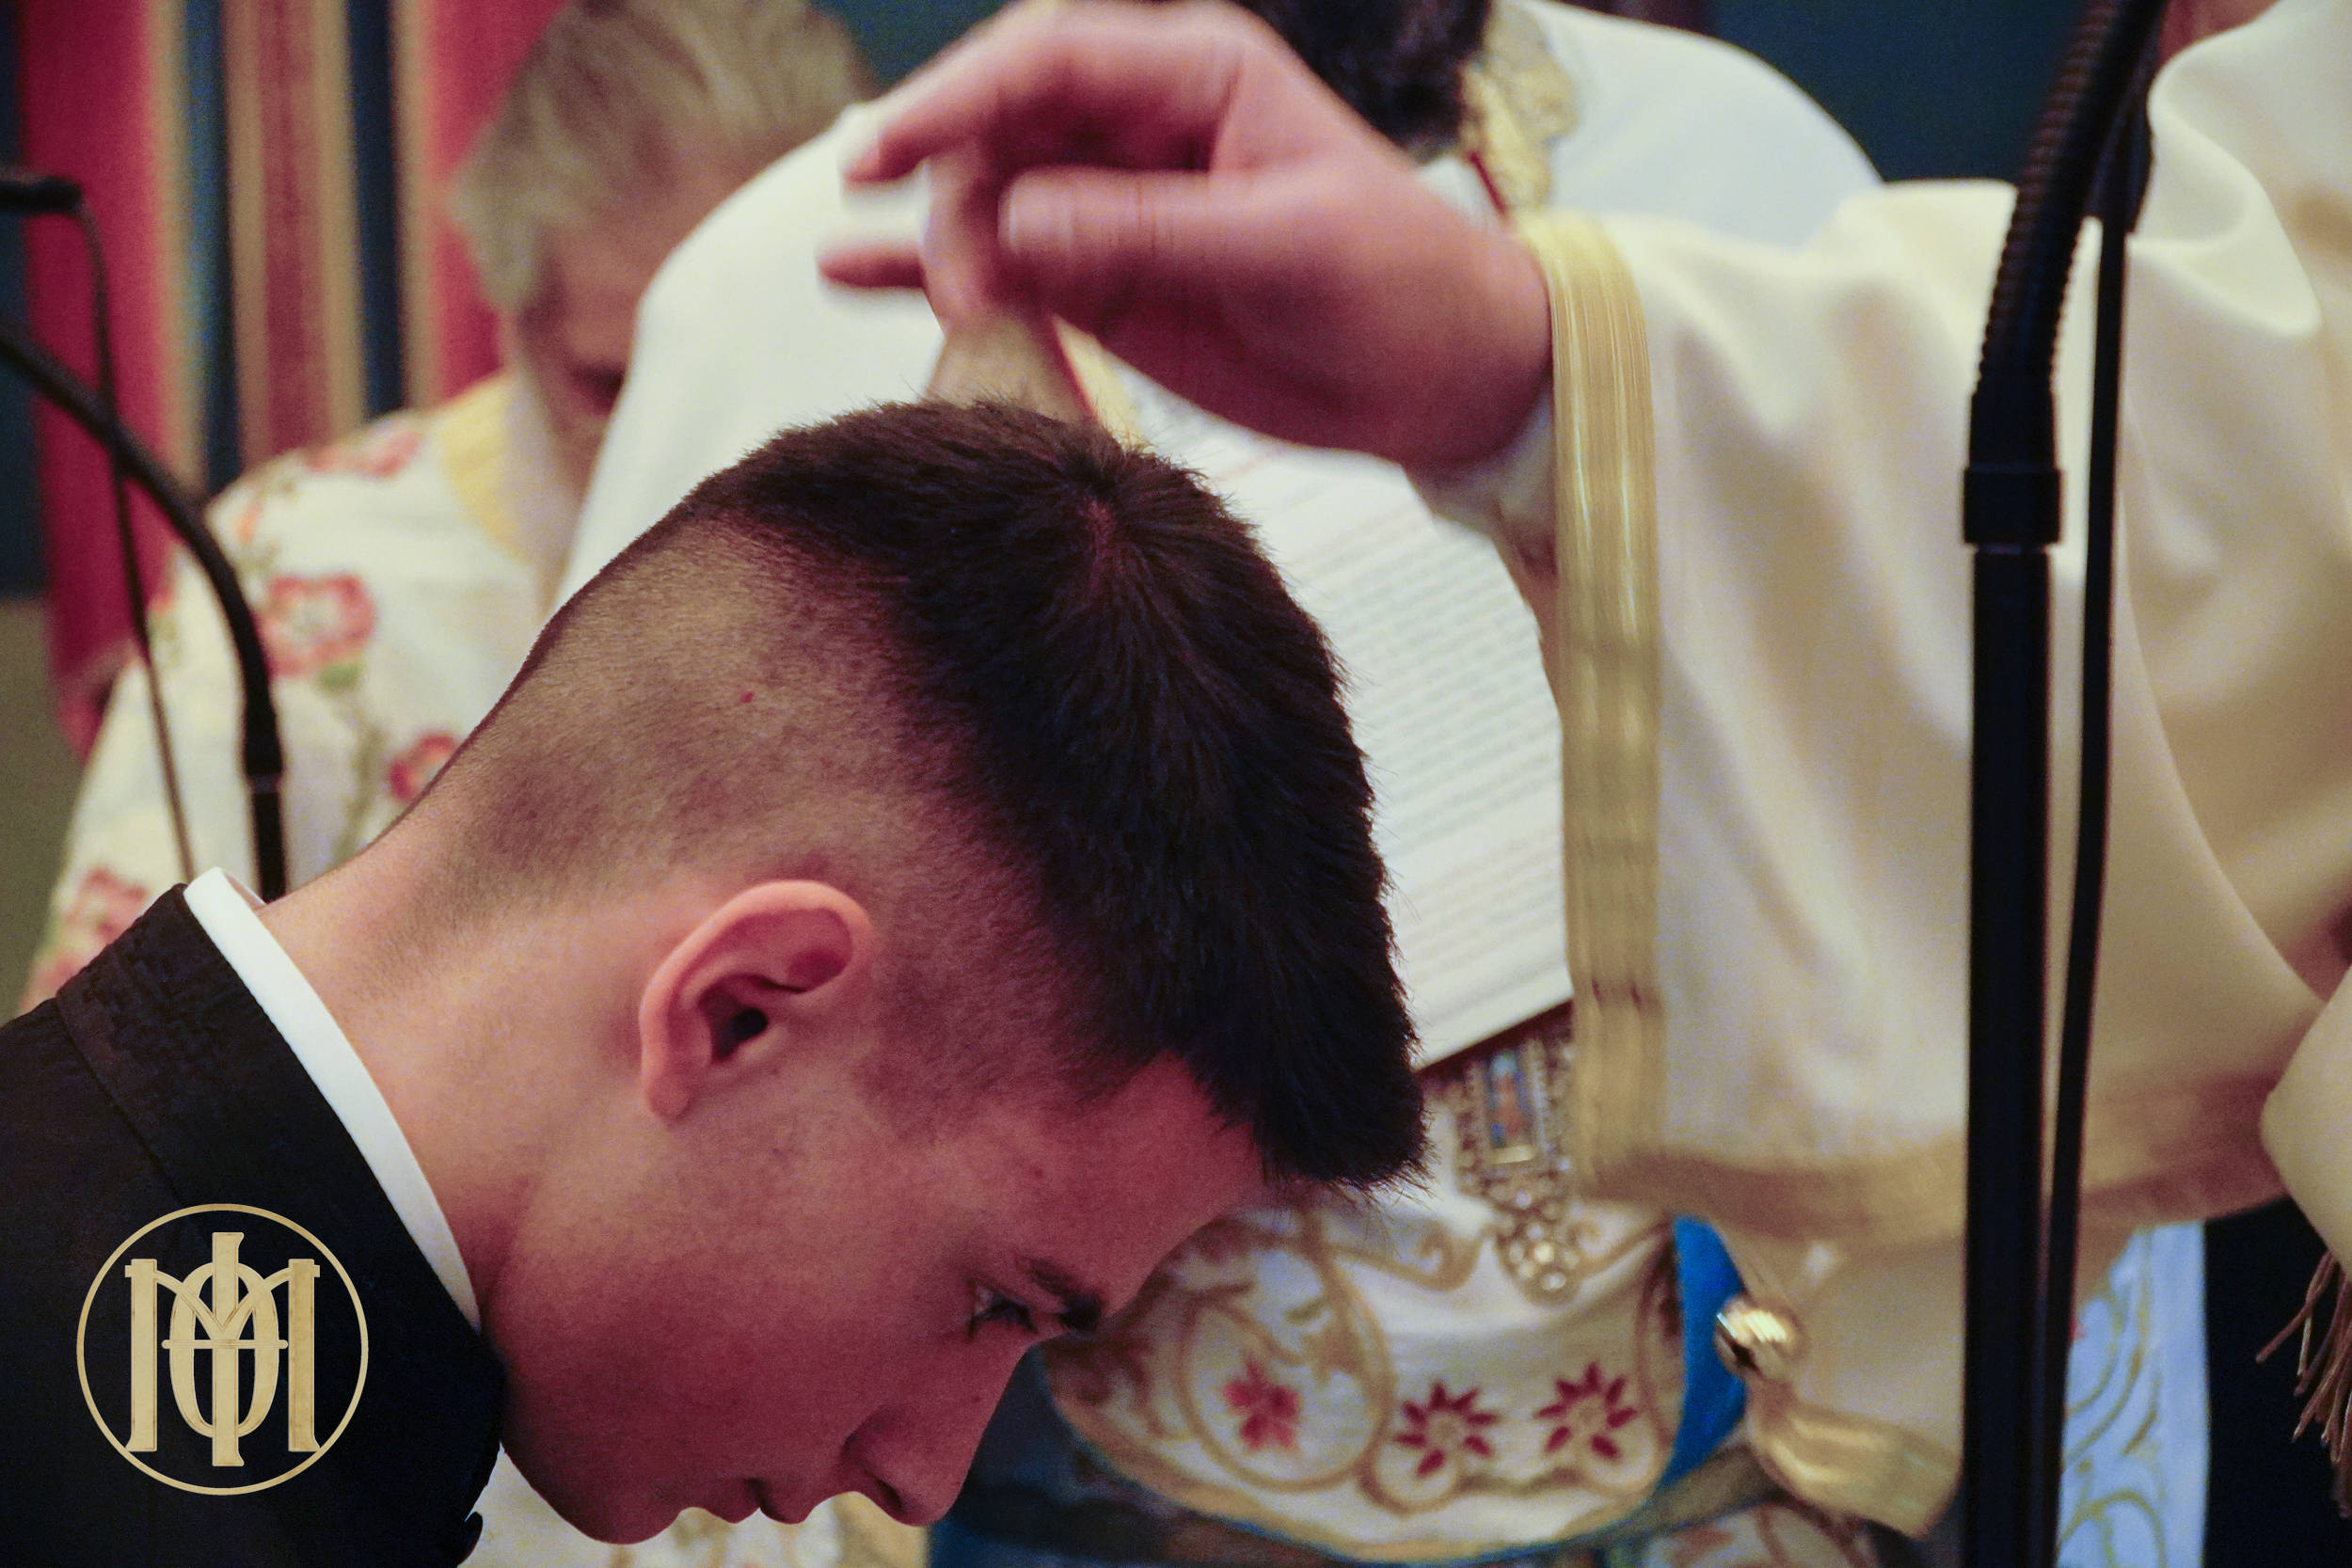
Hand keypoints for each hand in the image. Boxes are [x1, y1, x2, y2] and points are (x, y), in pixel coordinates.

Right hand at [821, 0, 1549, 469]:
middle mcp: (1138, 126)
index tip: (884, 155)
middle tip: (965, 288)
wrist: (1444, 375)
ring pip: (986, 198)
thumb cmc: (1398, 285)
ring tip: (955, 311)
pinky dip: (924, 269)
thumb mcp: (1283, 250)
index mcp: (1194, 73)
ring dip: (946, 246)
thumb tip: (1011, 229)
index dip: (954, 98)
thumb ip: (1146, 234)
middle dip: (957, 193)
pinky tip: (849, 275)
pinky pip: (997, 263)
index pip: (1045, 58)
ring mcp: (1111, 204)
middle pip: (999, 128)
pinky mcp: (1101, 280)